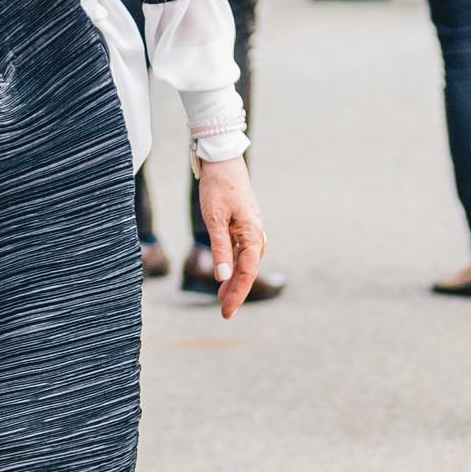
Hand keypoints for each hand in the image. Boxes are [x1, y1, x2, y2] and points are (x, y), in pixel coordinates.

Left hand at [196, 155, 265, 319]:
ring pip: (245, 261)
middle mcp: (256, 233)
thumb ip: (220, 249)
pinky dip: (234, 264)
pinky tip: (226, 272)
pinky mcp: (244, 223)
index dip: (237, 294)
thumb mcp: (214, 219)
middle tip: (224, 312)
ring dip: (235, 279)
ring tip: (222, 297)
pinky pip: (242, 250)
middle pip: (248, 269)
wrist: (222, 158)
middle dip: (236, 291)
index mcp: (252, 234)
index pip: (246, 272)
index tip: (226, 311)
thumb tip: (223, 277)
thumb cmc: (217, 187)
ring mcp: (251, 228)